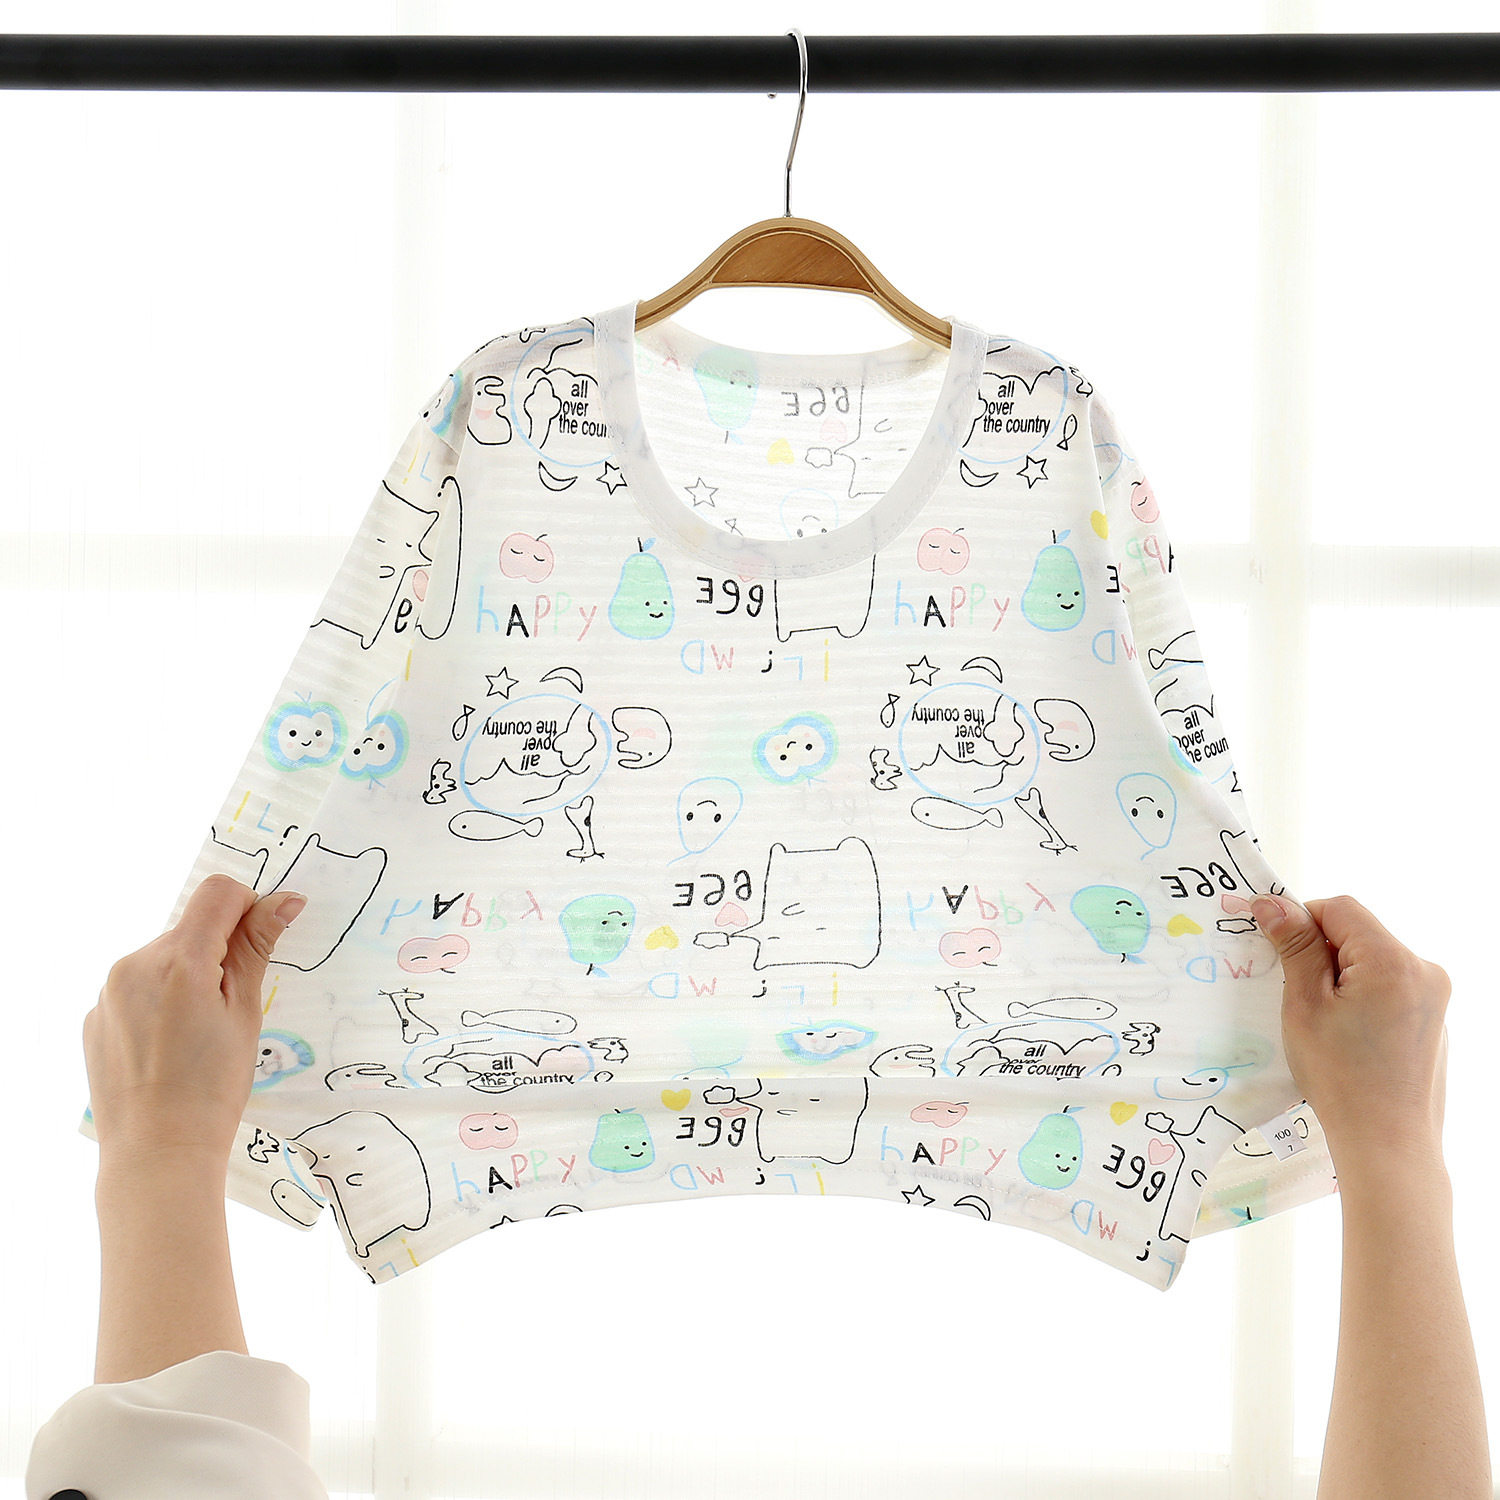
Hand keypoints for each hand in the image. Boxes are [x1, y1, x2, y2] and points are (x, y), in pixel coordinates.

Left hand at [82, 873, 306, 1164]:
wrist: (157, 1152)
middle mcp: (133, 964)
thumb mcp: (246, 1011)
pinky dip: (159, 1003)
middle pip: (191, 929)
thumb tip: (284, 900)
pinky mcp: (95, 1018)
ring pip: (163, 959)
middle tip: (230, 1009)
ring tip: (196, 1034)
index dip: (249, 909)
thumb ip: (258, 947)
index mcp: (178, 958)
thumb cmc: (212, 1086)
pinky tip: (169, 1048)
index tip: (258, 947)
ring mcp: (108, 992)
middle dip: (217, 953)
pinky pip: (136, 989)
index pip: (219, 893)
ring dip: (187, 977)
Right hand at [1250, 892, 1450, 1157]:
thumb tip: (1272, 902)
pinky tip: (1349, 1038)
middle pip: (1359, 934)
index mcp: (1393, 960)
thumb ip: (1295, 946)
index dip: (1302, 921)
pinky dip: (1364, 998)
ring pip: (1374, 962)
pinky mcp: (1435, 1021)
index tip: (1276, 950)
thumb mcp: (1304, 1005)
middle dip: (1323, 953)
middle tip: (1298, 995)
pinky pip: (1391, 989)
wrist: (1388, 1144)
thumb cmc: (1341, 1077)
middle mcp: (1424, 970)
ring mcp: (1435, 998)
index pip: (1339, 908)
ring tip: (1323, 1021)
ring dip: (1342, 976)